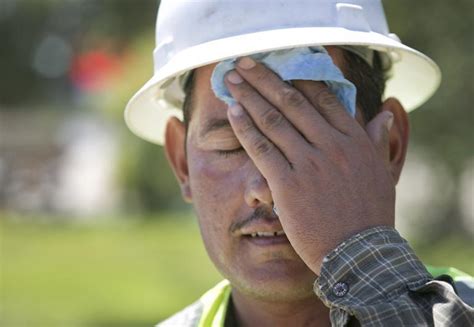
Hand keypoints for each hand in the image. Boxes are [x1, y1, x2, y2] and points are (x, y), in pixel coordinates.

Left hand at [224, 57, 395, 274]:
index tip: (279, 63)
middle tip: (244, 61)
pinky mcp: (288, 184)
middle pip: (292, 101)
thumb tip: (385, 115)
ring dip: (249, 95)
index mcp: (354, 140)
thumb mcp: (381, 174)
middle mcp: (331, 145)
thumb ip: (377, 142)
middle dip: (264, 78)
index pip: (322, 97)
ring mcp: (309, 163)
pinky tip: (233, 111)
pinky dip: (245, 127)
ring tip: (231, 78)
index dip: (297, 76)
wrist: (360, 254)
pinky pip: (262, 149)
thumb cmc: (370, 216)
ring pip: (274, 120)